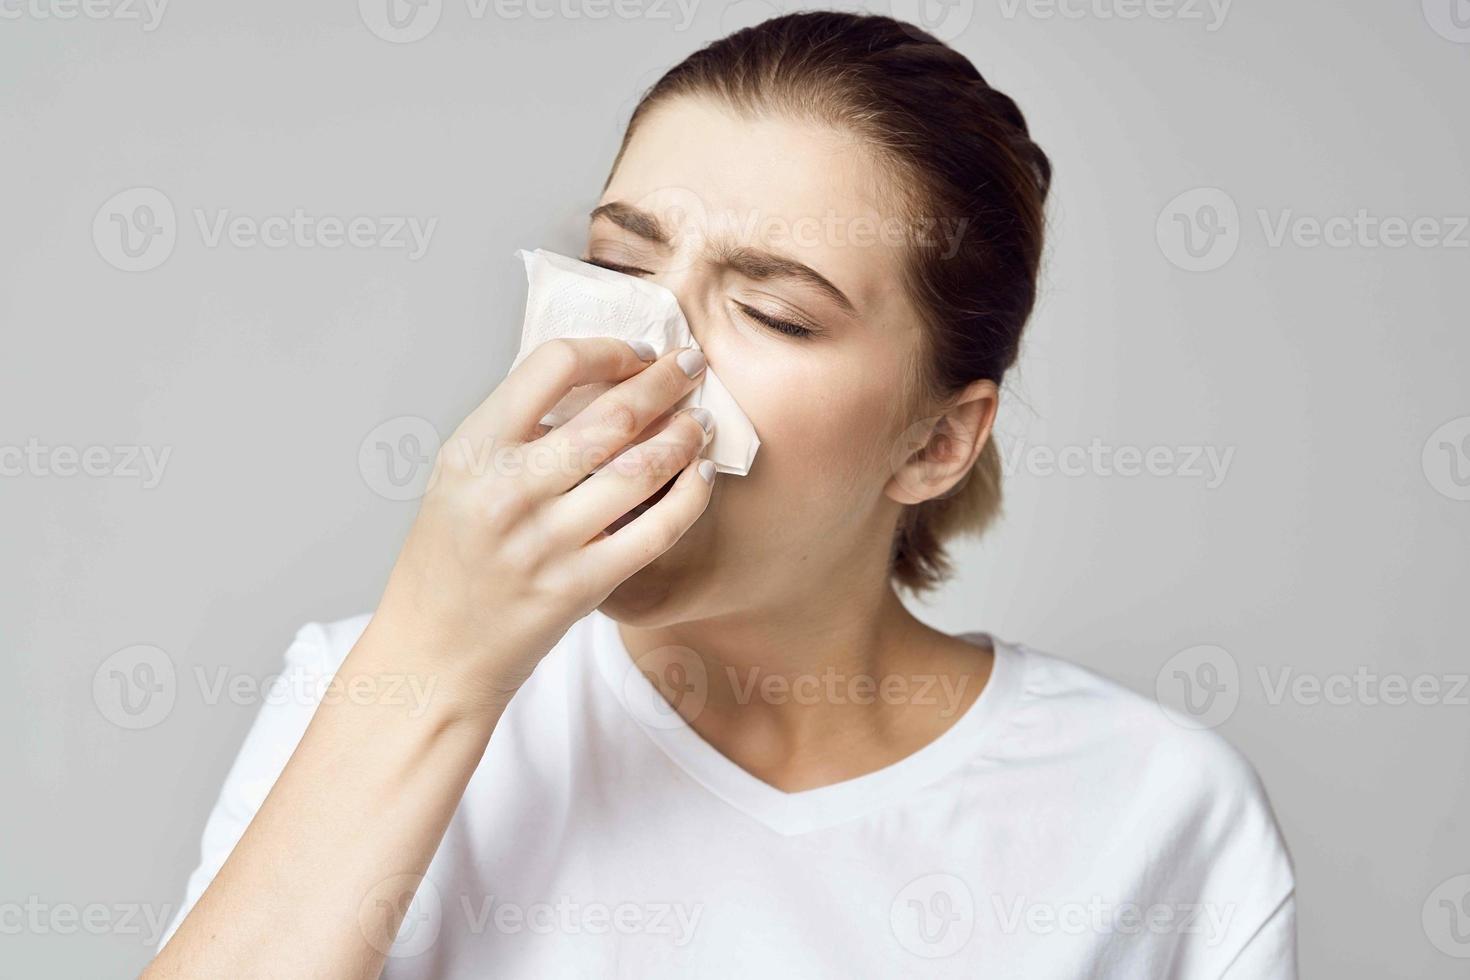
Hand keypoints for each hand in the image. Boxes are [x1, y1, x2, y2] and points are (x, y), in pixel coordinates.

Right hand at [366, 337, 716, 705]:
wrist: (433, 655)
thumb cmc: (448, 562)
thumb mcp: (457, 480)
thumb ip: (513, 432)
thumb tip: (593, 381)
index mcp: (473, 451)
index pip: (552, 366)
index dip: (607, 350)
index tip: (635, 352)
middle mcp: (509, 491)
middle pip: (613, 414)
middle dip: (666, 381)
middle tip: (692, 365)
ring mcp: (547, 542)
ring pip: (643, 468)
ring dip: (686, 434)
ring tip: (701, 421)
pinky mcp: (581, 586)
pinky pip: (657, 528)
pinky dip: (690, 494)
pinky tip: (701, 473)